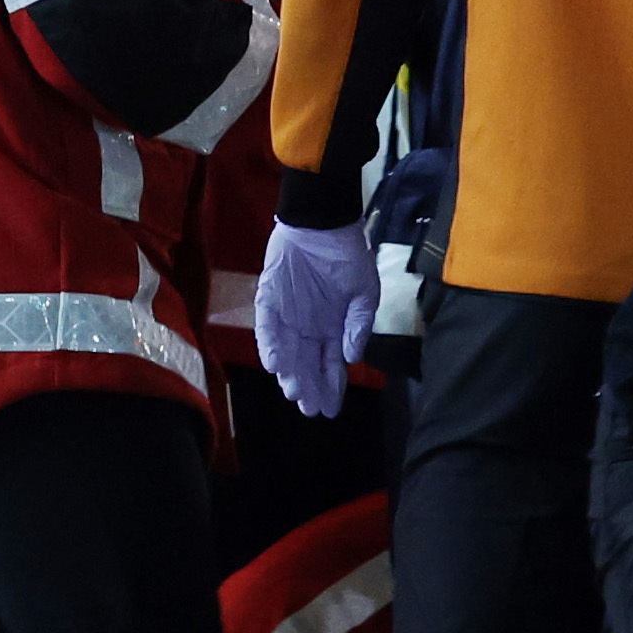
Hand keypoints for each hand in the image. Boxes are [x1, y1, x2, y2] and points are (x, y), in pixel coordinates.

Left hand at [255, 214, 378, 410]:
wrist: (324, 221)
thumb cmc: (348, 254)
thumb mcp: (364, 290)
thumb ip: (359, 324)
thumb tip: (352, 357)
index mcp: (332, 327)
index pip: (330, 365)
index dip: (331, 387)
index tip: (330, 410)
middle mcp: (308, 326)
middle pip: (307, 364)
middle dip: (308, 387)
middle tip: (310, 408)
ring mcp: (287, 314)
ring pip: (286, 351)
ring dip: (289, 371)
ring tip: (294, 390)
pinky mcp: (269, 298)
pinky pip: (267, 326)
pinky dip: (269, 344)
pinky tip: (274, 363)